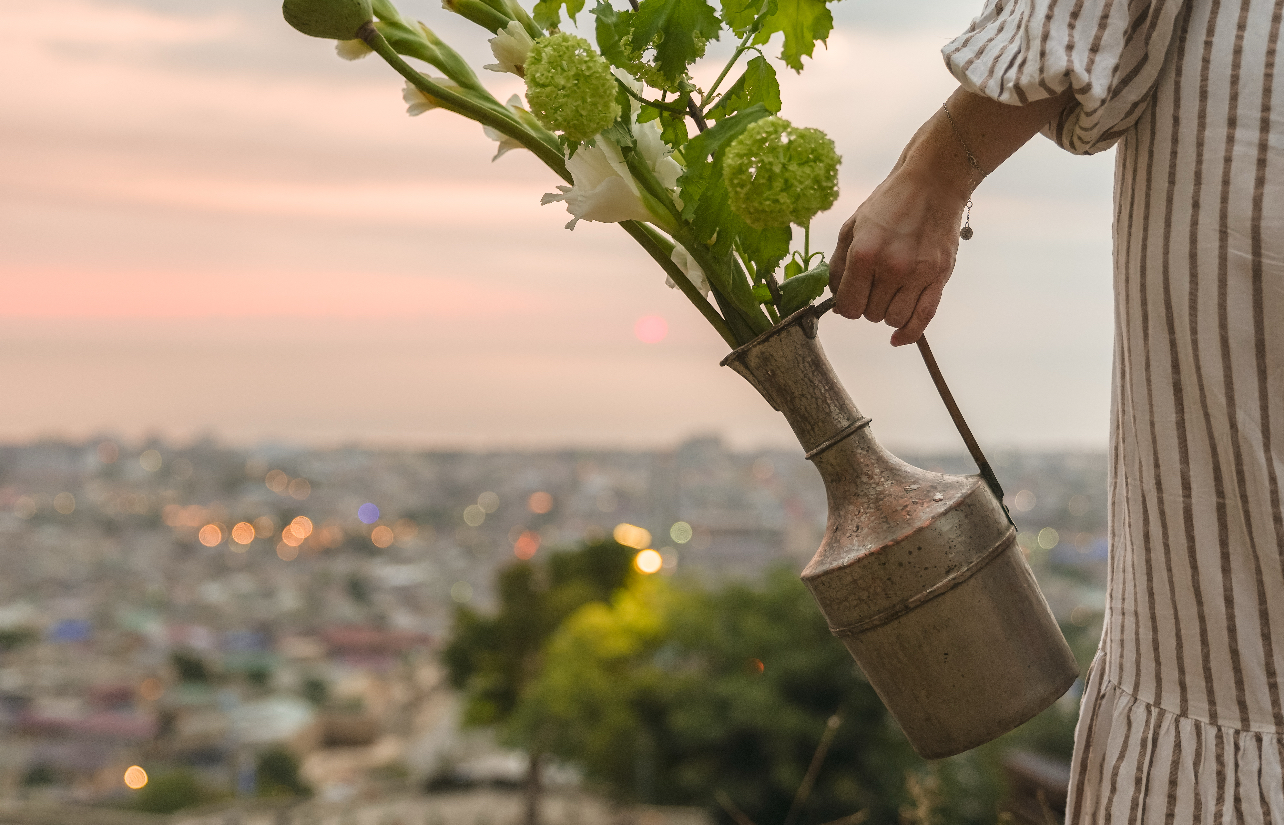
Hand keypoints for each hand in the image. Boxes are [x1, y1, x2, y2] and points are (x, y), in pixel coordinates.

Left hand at [829, 160, 968, 346]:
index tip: (850, 296)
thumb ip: (837, 265)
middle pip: (870, 314)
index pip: (848, 306)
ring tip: (888, 294)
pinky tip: (897, 338)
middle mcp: (892, 267)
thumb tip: (834, 298)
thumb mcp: (852, 227)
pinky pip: (923, 318)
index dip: (845, 305)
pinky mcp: (940, 277)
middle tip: (872, 285)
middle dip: (866, 305)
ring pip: (893, 319)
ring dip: (886, 313)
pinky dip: (908, 333)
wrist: (933, 183)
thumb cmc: (889, 203)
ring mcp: (919, 274)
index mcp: (865, 254)